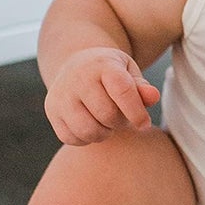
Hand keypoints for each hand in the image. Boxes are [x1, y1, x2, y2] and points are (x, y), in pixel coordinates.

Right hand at [45, 48, 160, 144]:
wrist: (76, 65)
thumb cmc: (110, 72)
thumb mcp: (128, 72)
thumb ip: (141, 87)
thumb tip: (153, 97)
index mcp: (103, 65)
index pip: (123, 91)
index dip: (137, 112)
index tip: (144, 124)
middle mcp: (78, 78)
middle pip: (107, 115)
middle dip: (120, 122)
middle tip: (122, 117)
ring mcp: (61, 95)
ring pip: (88, 130)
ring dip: (104, 133)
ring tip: (107, 123)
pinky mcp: (51, 111)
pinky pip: (71, 138)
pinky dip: (85, 139)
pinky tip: (91, 125)